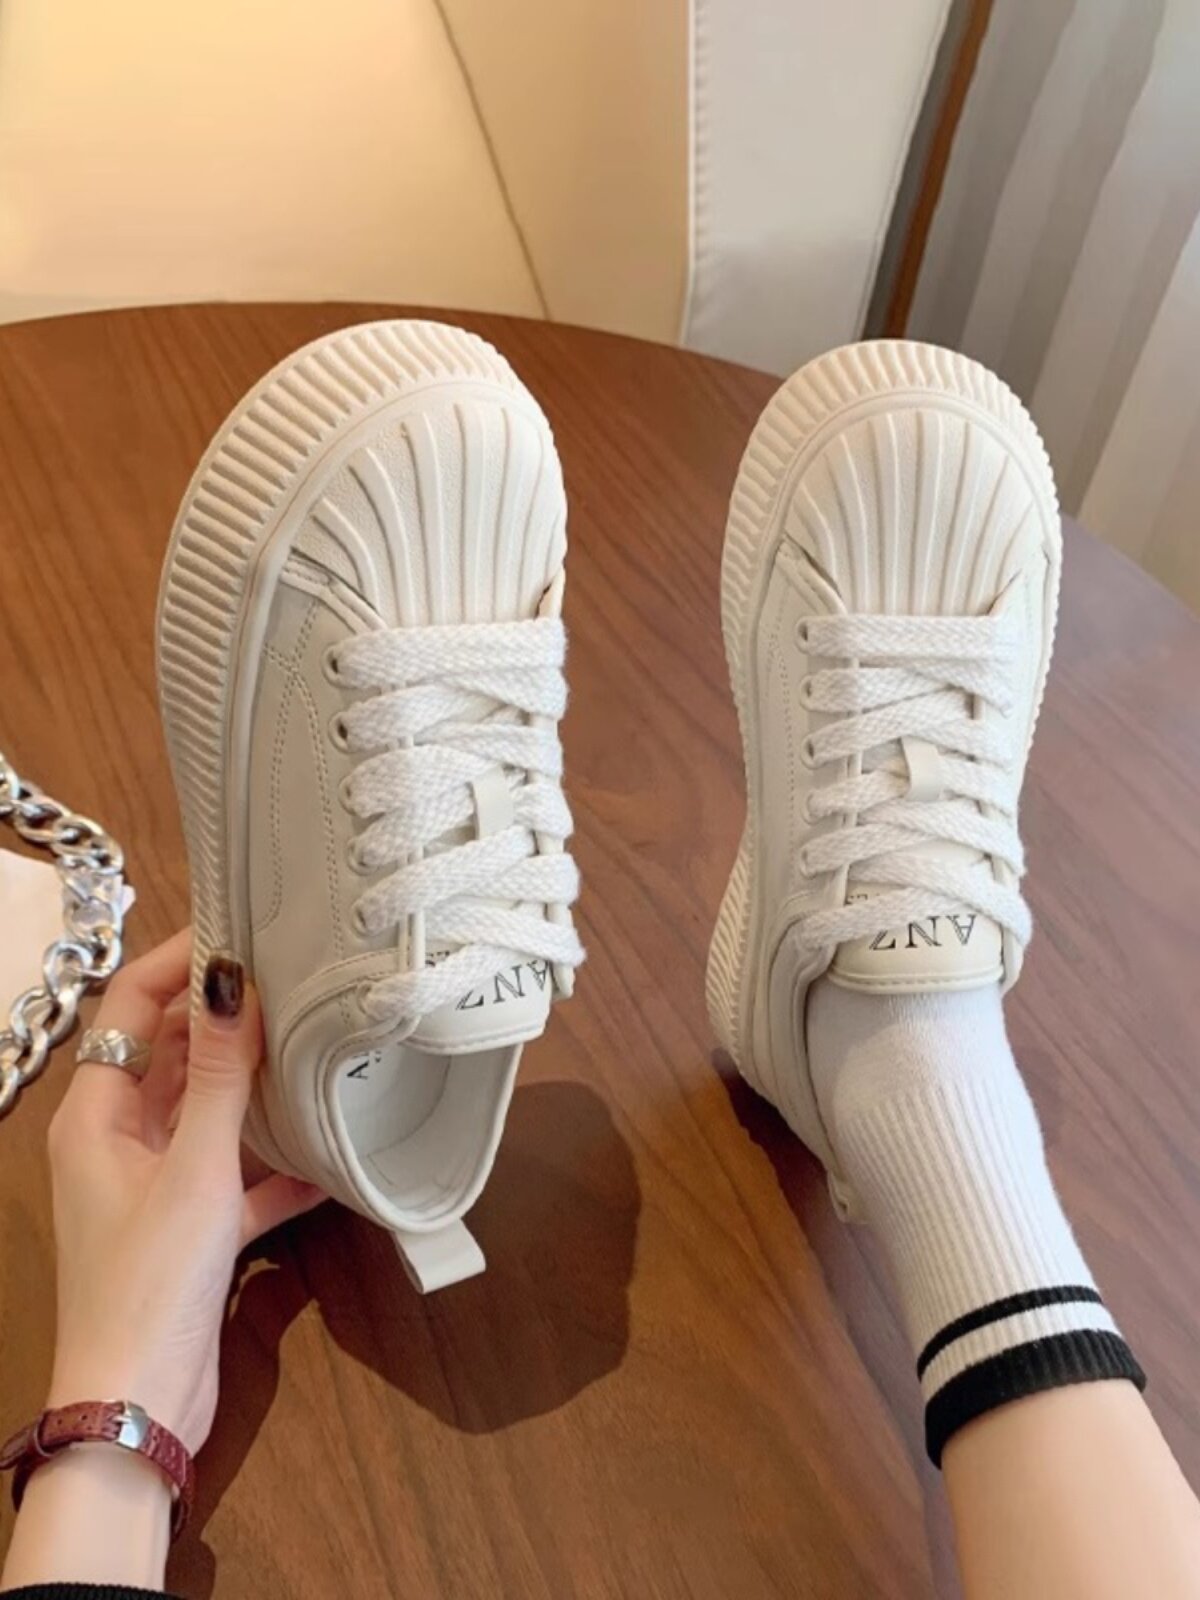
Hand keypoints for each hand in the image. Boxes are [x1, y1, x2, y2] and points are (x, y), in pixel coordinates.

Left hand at [44, 929, 324, 1452]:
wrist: (141, 1407)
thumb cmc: (150, 1284)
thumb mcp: (195, 1169)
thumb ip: (222, 1075)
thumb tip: (231, 978)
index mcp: (96, 1116)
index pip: (131, 1008)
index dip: (179, 962)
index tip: (241, 927)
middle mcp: (119, 1140)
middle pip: (173, 1054)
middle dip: (228, 1018)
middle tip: (295, 977)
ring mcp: (155, 1184)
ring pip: (208, 1111)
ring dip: (256, 1086)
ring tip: (319, 1044)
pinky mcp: (191, 1228)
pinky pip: (238, 1175)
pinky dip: (276, 1164)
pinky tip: (329, 1157)